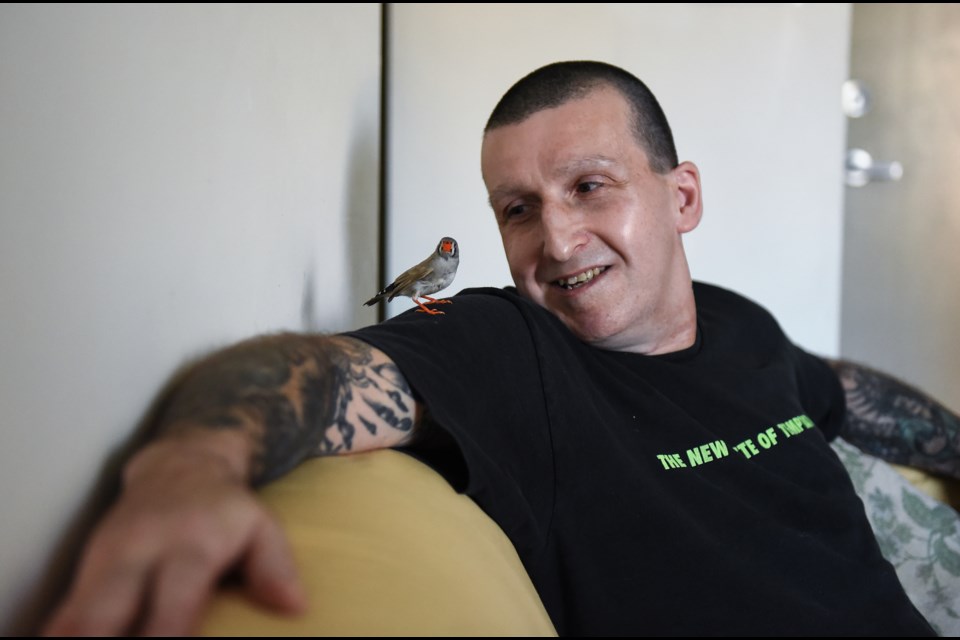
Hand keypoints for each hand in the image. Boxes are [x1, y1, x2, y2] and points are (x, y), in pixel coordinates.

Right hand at [42, 436, 306, 635]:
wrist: (180, 465)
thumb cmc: (225, 509)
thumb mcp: (261, 526)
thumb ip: (275, 565)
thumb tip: (294, 606)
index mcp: (192, 544)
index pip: (177, 596)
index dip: (167, 630)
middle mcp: (143, 550)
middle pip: (112, 604)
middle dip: (105, 638)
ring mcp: (110, 556)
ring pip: (82, 607)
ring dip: (78, 633)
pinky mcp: (88, 564)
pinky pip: (67, 605)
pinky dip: (62, 628)